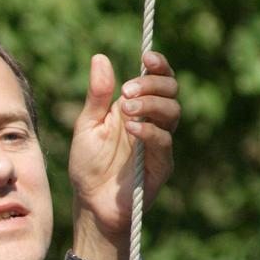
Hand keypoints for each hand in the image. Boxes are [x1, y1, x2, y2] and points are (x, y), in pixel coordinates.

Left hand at [68, 52, 179, 244]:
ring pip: (173, 113)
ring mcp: (159, 144)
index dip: (159, 65)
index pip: (158, 80)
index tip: (147, 56)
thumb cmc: (88, 165)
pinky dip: (149, 130)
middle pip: (171, 92)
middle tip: (127, 90)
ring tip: (126, 109)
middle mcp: (152, 122)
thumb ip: (97, 95)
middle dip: (153, 84)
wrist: (90, 203)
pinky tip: (131, 128)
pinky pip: (164, 142)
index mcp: (136, 109)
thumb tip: (100, 57)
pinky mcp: (161, 165)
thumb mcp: (87, 125)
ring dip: (151, 105)